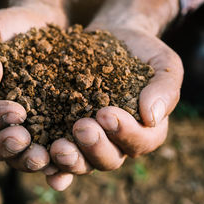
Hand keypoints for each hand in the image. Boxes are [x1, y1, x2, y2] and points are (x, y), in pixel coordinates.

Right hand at [0, 4, 74, 189]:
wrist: (41, 27)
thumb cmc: (9, 25)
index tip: (17, 112)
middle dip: (4, 147)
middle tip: (25, 140)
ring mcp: (14, 128)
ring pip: (13, 156)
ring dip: (26, 161)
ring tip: (46, 157)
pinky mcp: (41, 130)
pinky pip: (41, 151)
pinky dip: (50, 162)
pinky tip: (64, 162)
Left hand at [48, 24, 182, 179]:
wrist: (111, 40)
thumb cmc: (142, 52)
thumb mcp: (162, 63)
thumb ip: (164, 88)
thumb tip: (151, 117)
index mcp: (146, 131)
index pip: (140, 141)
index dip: (124, 132)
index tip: (106, 113)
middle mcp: (118, 143)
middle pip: (109, 159)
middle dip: (94, 147)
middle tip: (81, 128)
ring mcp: (90, 141)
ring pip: (82, 162)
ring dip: (70, 160)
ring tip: (57, 148)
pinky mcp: (65, 132)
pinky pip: (58, 154)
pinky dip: (50, 163)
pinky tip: (39, 156)